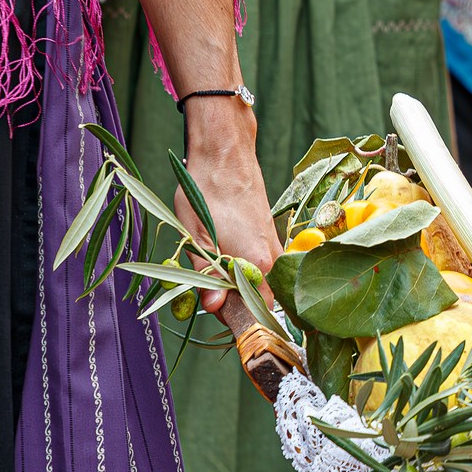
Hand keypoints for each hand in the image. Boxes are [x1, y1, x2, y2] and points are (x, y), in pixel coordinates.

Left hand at [179, 100, 280, 313]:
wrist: (226, 154)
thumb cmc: (206, 192)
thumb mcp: (196, 238)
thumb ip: (206, 277)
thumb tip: (214, 309)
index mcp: (257, 264)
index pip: (252, 311)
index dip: (231, 318)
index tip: (212, 309)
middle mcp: (274, 259)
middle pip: (258, 299)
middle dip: (235, 302)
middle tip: (207, 289)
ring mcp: (276, 248)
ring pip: (261, 283)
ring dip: (239, 285)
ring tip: (214, 270)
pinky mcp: (272, 237)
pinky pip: (263, 267)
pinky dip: (246, 270)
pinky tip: (226, 256)